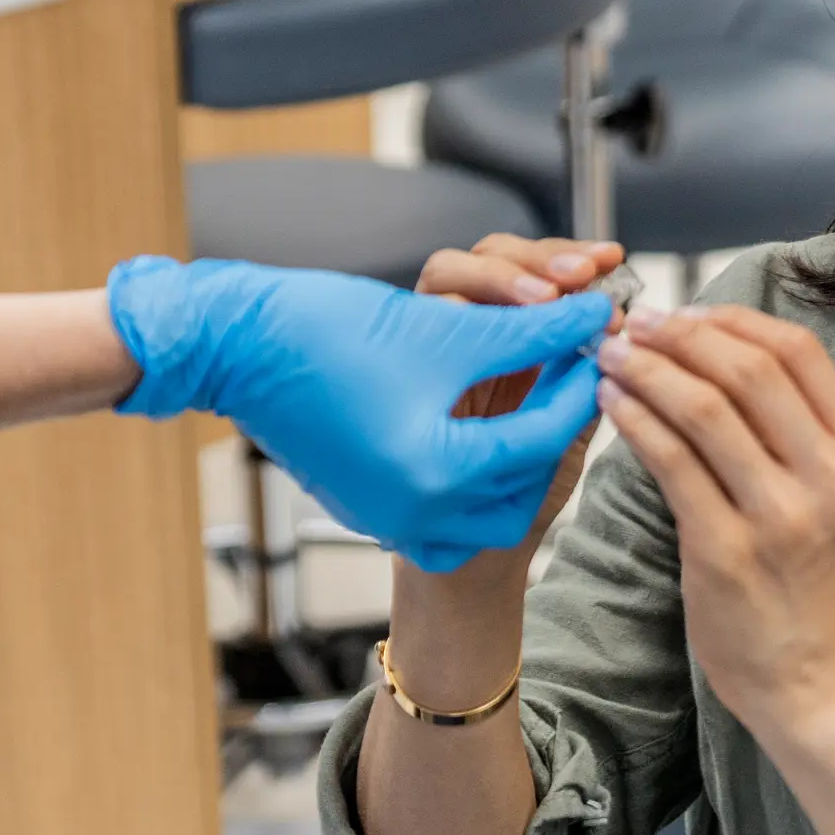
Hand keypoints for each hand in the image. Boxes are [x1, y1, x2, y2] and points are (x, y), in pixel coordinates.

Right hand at [106, 257, 615, 572]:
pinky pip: (450, 497)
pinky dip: (478, 456)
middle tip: (576, 359)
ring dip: (521, 436)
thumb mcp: (447, 332)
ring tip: (534, 381)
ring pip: (493, 492)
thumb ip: (534, 330)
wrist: (231, 350)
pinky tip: (487, 410)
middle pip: (526, 474)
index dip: (582, 377)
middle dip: (557, 411)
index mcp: (439, 477)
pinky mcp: (374, 505)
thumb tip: (594, 316)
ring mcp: (392, 518)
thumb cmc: (326, 335)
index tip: (603, 338)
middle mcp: (417, 515)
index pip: (546, 433)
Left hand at [595, 303, 834, 728]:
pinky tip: (610, 403)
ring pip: (706, 409)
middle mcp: (831, 478)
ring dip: (647, 369)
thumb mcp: (832, 492)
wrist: (810, 677)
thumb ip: (795, 425)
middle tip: (632, 324)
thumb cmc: (808, 578)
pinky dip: (635, 420)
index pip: (797, 351)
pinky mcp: (727, 551)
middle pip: (749, 369)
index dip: (731, 319)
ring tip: (609, 355)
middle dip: (680, 335)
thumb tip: (715, 343)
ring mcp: (781, 517)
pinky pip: (672, 462)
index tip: (681, 312)